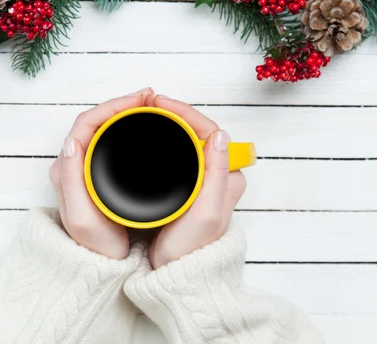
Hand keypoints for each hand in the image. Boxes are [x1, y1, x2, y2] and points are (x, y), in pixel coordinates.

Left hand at [49, 88, 154, 258]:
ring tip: (151, 106)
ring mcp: (85, 166)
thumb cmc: (93, 246)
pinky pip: (110, 139)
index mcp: (66, 167)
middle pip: (97, 119)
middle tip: (151, 98)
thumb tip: (71, 142)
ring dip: (126, 112)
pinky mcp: (98, 172)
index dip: (113, 106)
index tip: (140, 101)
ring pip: (104, 127)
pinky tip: (145, 126)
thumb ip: (71, 180)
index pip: (87, 122)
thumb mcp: (81, 219)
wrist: (98, 266)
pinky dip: (128, 126)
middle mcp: (72, 163)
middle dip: (123, 103)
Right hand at [149, 95, 246, 268]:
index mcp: (228, 176)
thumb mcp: (206, 212)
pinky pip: (179, 152)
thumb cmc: (192, 248)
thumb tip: (220, 135)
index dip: (184, 112)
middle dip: (175, 112)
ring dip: (170, 123)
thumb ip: (215, 174)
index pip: (208, 131)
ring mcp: (203, 178)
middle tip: (150, 104)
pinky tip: (150, 135)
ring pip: (188, 139)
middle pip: (198, 130)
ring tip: (148, 113)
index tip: (159, 103)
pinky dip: (165, 139)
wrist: (177, 273)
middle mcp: (219, 174)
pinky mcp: (189, 184)